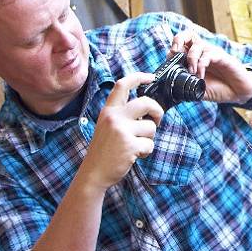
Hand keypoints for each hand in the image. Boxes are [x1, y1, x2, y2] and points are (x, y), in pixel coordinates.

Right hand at [77, 72, 163, 189]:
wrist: (94, 173)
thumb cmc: (104, 151)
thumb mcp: (107, 126)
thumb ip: (122, 116)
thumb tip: (147, 110)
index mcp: (108, 110)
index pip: (123, 85)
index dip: (139, 77)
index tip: (152, 77)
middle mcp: (114, 117)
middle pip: (146, 102)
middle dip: (157, 111)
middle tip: (156, 121)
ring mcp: (121, 130)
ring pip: (151, 127)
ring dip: (148, 138)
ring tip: (135, 146)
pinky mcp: (129, 145)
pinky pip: (149, 144)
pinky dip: (145, 152)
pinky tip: (134, 156)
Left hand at [170, 31, 251, 103]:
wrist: (237, 92)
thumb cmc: (218, 89)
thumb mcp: (197, 88)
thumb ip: (186, 84)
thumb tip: (172, 83)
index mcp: (194, 57)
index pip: (180, 44)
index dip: (172, 50)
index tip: (171, 63)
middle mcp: (202, 52)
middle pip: (187, 34)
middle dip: (178, 41)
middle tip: (176, 55)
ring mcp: (212, 53)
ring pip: (196, 44)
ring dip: (191, 59)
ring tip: (192, 73)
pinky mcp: (222, 57)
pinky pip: (208, 55)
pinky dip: (201, 65)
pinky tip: (201, 76)